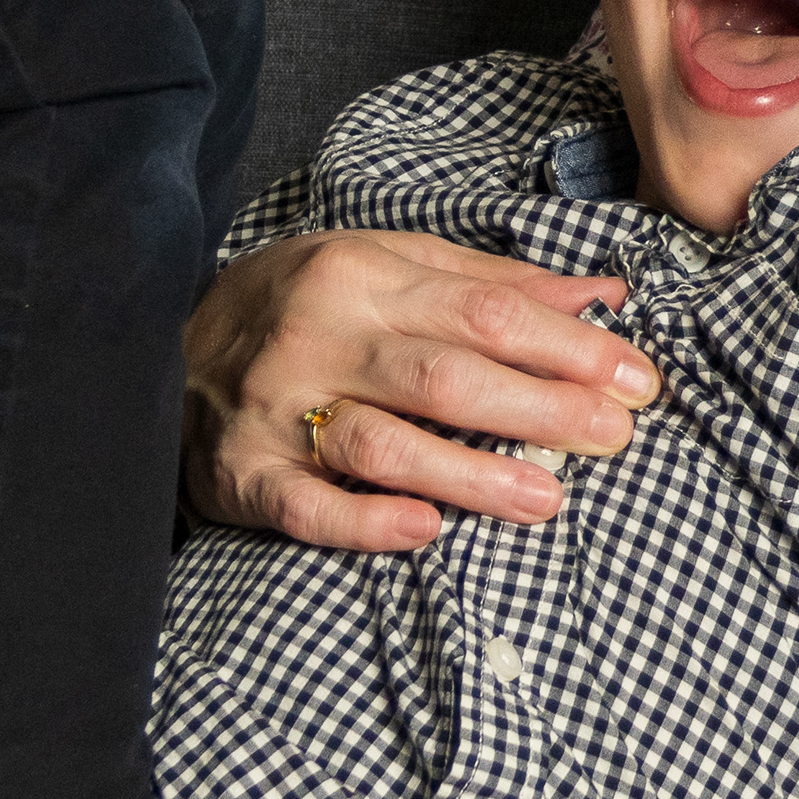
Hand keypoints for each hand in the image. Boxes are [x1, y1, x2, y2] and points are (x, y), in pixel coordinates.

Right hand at [181, 227, 657, 548]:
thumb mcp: (387, 266)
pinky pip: (306, 506)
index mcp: (359, 275)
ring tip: (548, 498)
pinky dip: (365, 522)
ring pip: (383, 443)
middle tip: (616, 437)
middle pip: (446, 375)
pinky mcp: (242, 475)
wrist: (160, 345)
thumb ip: (491, 283)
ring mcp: (274, 409)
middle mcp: (317, 336)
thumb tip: (603, 296)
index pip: (486, 312)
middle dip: (542, 408)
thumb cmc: (302, 304)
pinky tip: (426, 531)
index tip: (638, 379)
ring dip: (472, 474)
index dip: (569, 348)